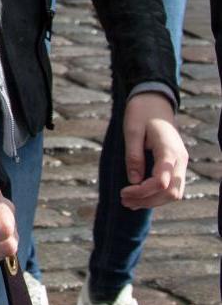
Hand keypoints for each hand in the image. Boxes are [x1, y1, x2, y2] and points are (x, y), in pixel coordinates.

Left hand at [120, 90, 188, 208]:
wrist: (155, 102)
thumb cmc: (141, 113)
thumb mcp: (131, 131)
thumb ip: (133, 155)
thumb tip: (133, 180)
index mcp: (169, 150)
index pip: (161, 181)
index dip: (143, 191)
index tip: (123, 192)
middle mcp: (180, 160)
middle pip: (171, 193)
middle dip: (148, 200)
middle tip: (123, 200)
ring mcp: (181, 163)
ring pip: (175, 193)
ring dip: (153, 201)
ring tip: (129, 202)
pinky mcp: (177, 164)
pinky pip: (173, 186)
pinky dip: (158, 195)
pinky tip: (140, 196)